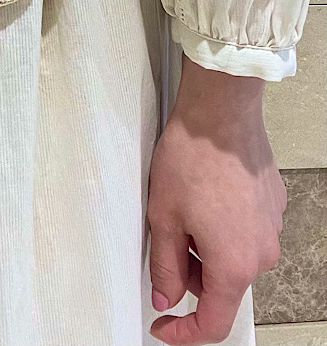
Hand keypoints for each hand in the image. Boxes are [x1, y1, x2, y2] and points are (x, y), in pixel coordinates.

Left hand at [147, 53, 286, 344]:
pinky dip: (222, 225)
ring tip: (183, 205)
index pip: (213, 323)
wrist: (221, 112)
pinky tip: (204, 194)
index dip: (184, 332)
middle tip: (165, 237)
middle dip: (191, 273)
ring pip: (233, 256)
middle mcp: (261, 253)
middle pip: (222, 286)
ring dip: (206, 246)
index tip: (164, 326)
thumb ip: (163, 266)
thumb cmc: (191, 157)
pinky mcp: (273, 205)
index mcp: (233, 265)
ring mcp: (272, 228)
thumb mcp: (162, 216)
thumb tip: (165, 297)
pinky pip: (244, 230)